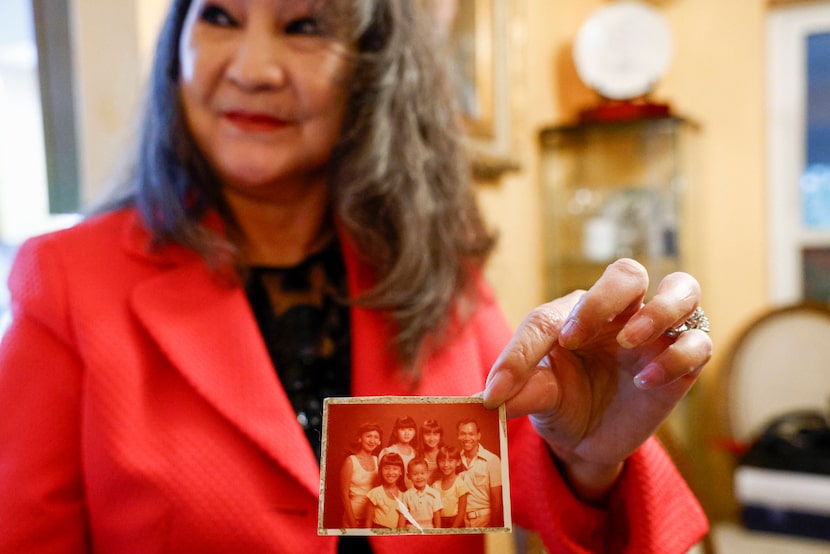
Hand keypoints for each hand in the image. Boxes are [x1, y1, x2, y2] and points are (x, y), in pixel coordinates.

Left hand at [482, 259, 711, 500]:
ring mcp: (655, 335)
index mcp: (574, 313)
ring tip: (629, 340)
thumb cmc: (561, 401)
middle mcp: (618, 313)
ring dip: (658, 310)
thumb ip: (520, 391)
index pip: (549, 316)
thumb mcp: (537, 397)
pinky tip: (645, 381)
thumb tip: (488, 399)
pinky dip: (677, 356)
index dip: (520, 352)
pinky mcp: (684, 363)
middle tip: (574, 337)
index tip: (497, 390)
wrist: (589, 439)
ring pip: (682, 288)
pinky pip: (698, 342)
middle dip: (604, 298)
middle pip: (627, 272)